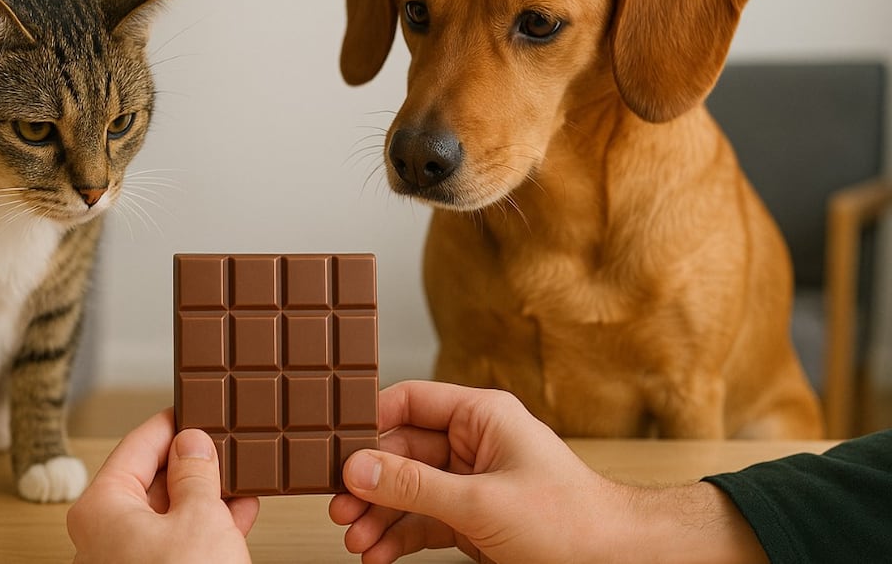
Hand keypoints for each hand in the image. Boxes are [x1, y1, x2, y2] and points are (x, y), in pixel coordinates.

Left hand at [68, 409, 257, 563]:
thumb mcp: (200, 517)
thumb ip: (197, 473)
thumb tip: (194, 444)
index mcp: (101, 507)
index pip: (137, 444)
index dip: (173, 421)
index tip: (197, 405)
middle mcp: (105, 534)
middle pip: (151, 477)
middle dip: (193, 458)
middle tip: (224, 437)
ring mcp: (127, 562)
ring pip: (169, 511)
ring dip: (207, 491)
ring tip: (239, 470)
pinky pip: (179, 540)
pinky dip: (209, 522)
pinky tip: (240, 509)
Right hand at [328, 381, 765, 563]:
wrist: (614, 563)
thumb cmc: (569, 521)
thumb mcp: (481, 502)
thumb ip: (414, 486)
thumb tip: (358, 468)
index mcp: (481, 416)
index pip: (409, 401)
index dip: (369, 422)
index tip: (335, 447)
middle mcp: (472, 443)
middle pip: (400, 452)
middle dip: (369, 484)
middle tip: (339, 507)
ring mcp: (470, 482)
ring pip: (407, 492)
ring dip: (378, 516)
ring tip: (355, 539)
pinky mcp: (471, 519)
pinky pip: (422, 521)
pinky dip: (398, 537)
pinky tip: (377, 553)